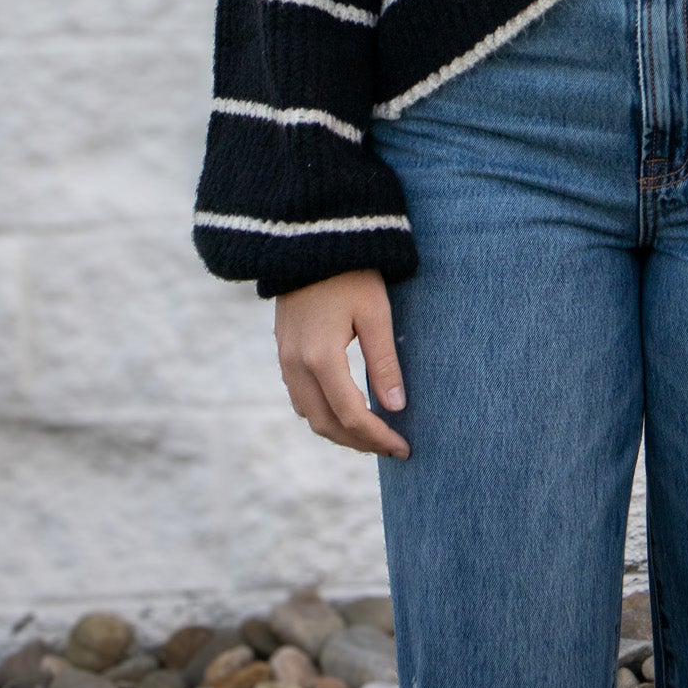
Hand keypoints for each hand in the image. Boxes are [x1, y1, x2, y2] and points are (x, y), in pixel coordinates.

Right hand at [273, 268, 410, 457]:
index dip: (379, 437)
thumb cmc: (350, 273)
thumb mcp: (375, 313)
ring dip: (340, 431)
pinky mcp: (283, 351)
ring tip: (373, 434)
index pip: (352, 415)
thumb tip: (396, 408)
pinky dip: (324, 413)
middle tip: (392, 447)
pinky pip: (300, 397)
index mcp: (321, 357)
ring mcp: (285, 359)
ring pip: (310, 415)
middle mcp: (296, 365)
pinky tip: (347, 410)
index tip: (404, 447)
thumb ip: (384, 363)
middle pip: (326, 424)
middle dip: (360, 442)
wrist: (310, 239)